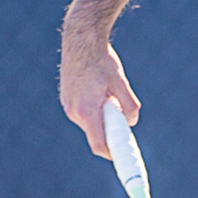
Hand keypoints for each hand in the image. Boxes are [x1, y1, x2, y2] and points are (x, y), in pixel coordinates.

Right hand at [58, 21, 139, 159]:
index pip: (99, 145)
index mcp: (87, 111)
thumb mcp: (121, 82)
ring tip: (109, 92)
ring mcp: (67, 106)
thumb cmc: (102, 60)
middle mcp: (74, 112)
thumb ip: (129, 106)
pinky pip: (83, 113)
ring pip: (90, 123)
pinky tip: (99, 89)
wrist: (81, 39)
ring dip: (102, 117)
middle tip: (123, 117)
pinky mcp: (66, 99)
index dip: (112, 154)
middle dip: (110, 130)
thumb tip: (131, 122)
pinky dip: (94, 109)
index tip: (123, 157)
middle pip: (95, 134)